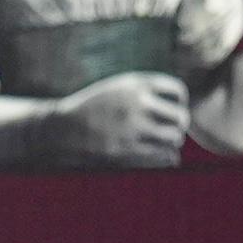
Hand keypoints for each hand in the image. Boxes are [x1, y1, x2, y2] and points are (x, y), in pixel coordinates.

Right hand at [47, 70, 191, 167]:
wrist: (62, 128)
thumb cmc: (92, 109)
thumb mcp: (118, 88)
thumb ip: (145, 91)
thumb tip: (177, 105)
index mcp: (136, 84)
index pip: (178, 92)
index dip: (179, 103)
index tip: (170, 110)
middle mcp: (137, 104)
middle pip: (180, 116)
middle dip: (178, 125)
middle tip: (171, 130)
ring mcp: (132, 128)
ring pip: (173, 138)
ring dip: (172, 142)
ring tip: (164, 144)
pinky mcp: (126, 150)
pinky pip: (162, 156)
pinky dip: (167, 158)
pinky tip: (164, 158)